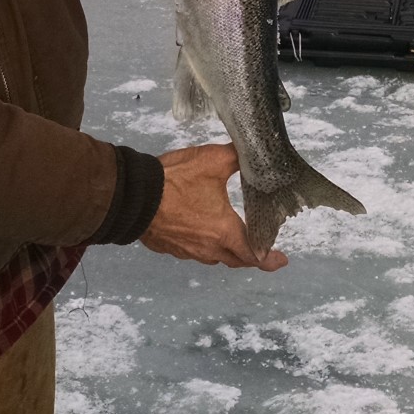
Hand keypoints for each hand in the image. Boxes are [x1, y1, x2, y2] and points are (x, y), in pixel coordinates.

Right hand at [138, 143, 289, 270]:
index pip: (253, 254)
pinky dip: (201, 245)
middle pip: (234, 260)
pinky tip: (198, 232)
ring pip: (212, 257)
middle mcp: (207, 247)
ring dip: (225, 252)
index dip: (269, 260)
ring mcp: (185, 250)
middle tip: (260, 254)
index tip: (280, 261)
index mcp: (224, 231)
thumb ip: (237, 157)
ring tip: (231, 241)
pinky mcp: (168, 247)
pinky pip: (191, 251)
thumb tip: (251, 152)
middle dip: (249, 257)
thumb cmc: (174, 182)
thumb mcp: (212, 161)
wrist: (133, 196)